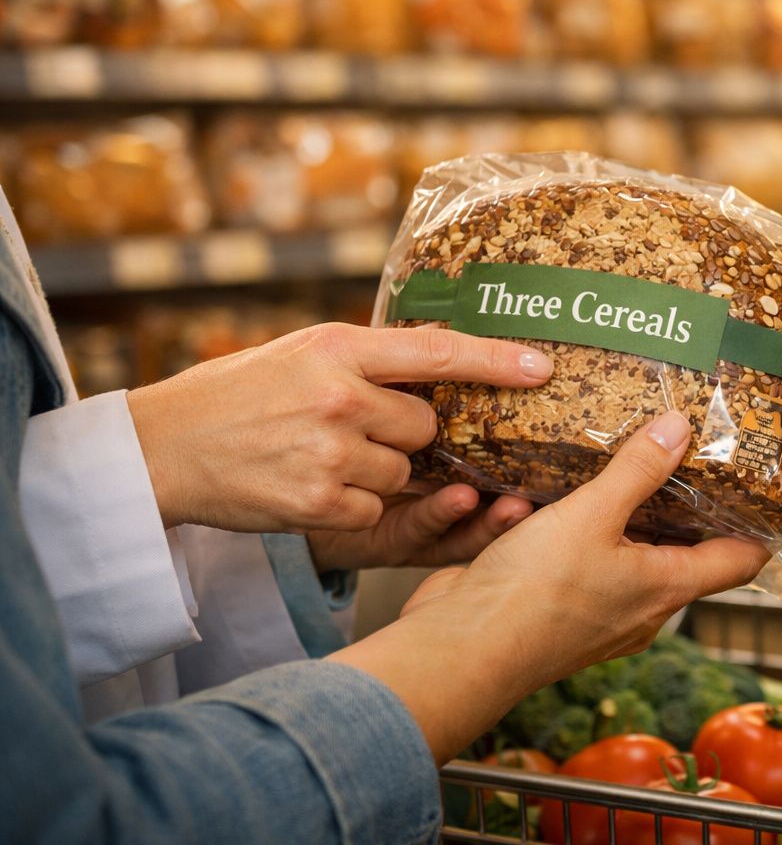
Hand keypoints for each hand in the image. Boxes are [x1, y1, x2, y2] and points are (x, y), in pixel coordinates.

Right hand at [126, 323, 551, 533]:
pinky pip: (375, 511)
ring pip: (404, 473)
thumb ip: (369, 357)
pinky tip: (311, 487)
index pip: (438, 351)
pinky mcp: (320, 502)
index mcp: (340, 348)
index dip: (497, 361)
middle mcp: (341, 397)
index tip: (543, 369)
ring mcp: (331, 452)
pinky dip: (354, 507)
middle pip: (426, 426)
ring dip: (377, 474)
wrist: (162, 446)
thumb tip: (441, 356)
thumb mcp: (303, 352)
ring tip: (320, 457)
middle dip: (405, 434)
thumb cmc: (239, 395)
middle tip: (354, 429)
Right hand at [330, 410, 770, 763]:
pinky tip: (553, 496)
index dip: (759, 528)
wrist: (459, 651)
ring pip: (623, 552)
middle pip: (682, 551)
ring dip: (619, 513)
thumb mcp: (592, 516)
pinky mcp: (553, 607)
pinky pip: (574, 559)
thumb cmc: (532, 598)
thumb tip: (680, 429)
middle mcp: (639, 607)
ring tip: (618, 461)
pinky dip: (571, 528)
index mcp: (666, 588)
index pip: (739, 561)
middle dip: (683, 506)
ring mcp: (596, 611)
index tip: (769, 492)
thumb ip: (637, 470)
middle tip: (686, 452)